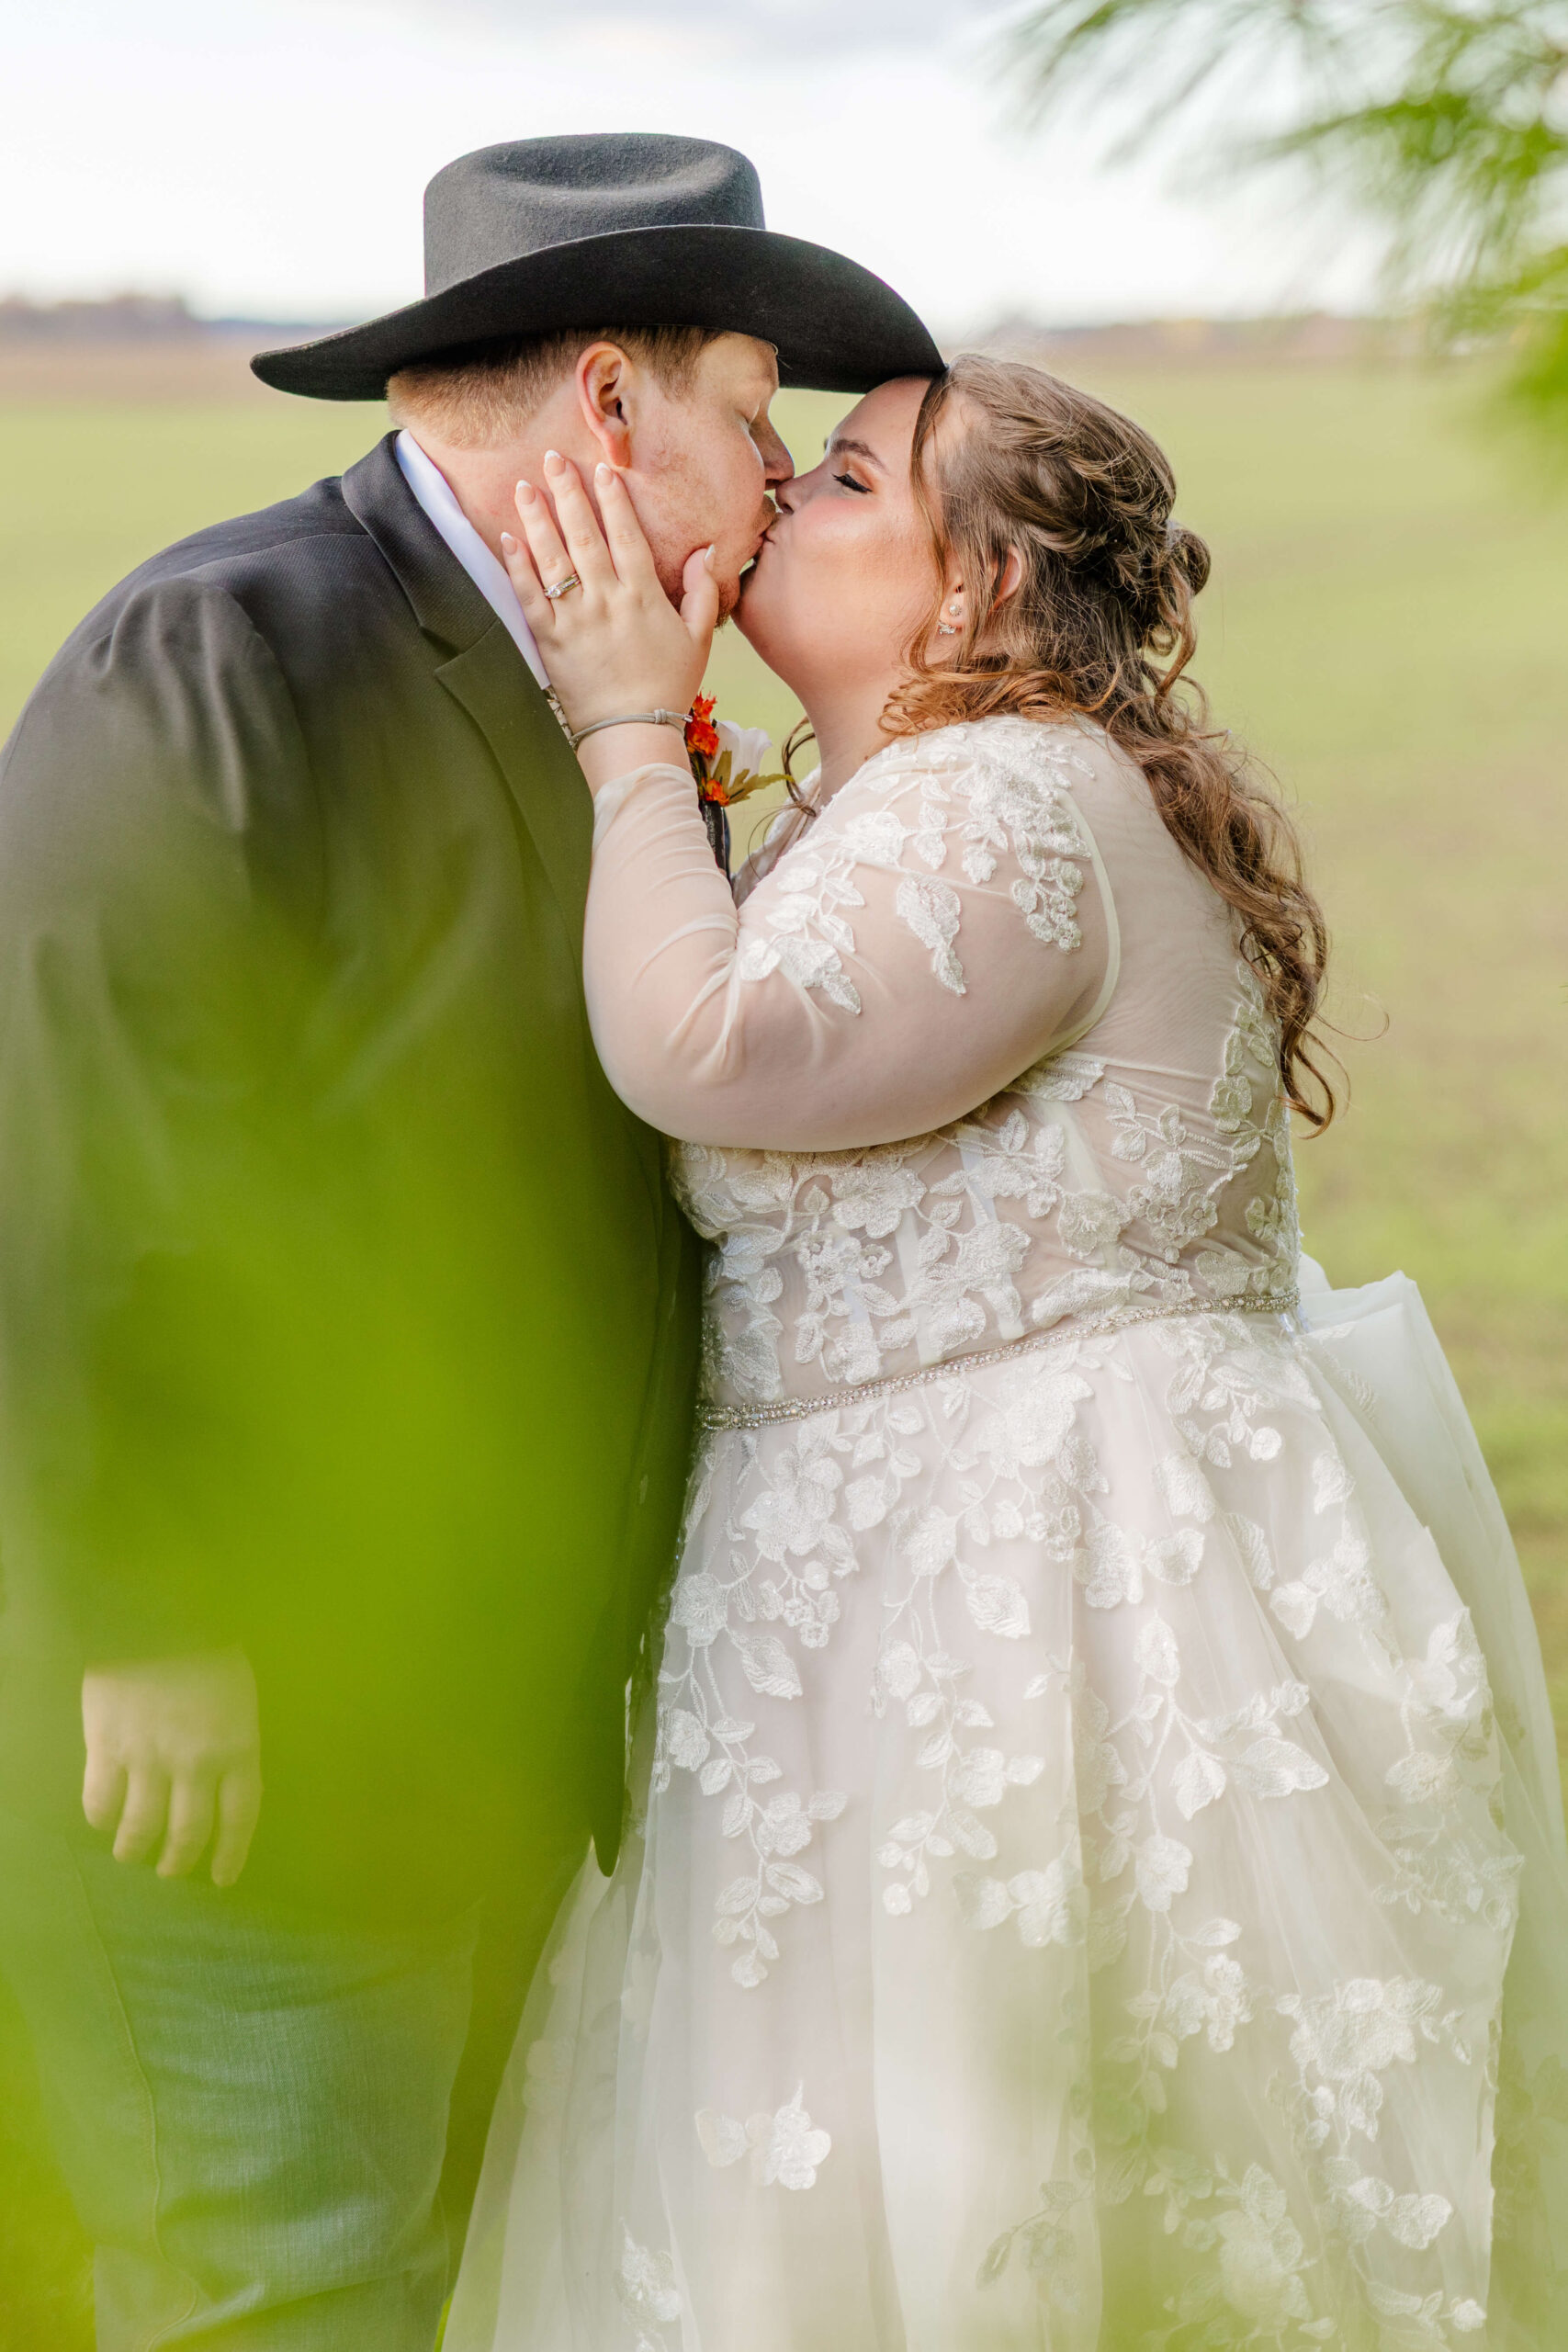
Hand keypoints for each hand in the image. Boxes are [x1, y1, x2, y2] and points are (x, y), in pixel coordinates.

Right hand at [82, 1647, 262, 1886]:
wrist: (158, 1613)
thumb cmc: (208, 1648)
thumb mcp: (239, 1698)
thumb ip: (233, 1741)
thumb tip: (225, 1782)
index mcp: (239, 1747)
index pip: (240, 1819)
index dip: (231, 1855)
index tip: (222, 1878)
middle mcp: (197, 1764)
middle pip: (189, 1834)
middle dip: (180, 1862)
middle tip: (171, 1871)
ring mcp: (150, 1759)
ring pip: (141, 1828)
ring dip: (135, 1849)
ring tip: (131, 1853)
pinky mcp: (107, 1749)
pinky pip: (100, 1802)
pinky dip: (101, 1819)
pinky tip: (103, 1819)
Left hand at [500, 453, 717, 748]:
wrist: (631, 733)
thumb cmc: (667, 686)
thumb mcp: (698, 640)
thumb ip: (702, 592)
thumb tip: (707, 550)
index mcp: (643, 596)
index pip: (626, 536)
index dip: (613, 500)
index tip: (602, 470)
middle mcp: (606, 600)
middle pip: (584, 536)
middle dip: (567, 493)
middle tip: (553, 458)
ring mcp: (574, 619)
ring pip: (553, 558)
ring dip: (537, 519)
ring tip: (524, 486)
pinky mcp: (549, 640)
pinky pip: (529, 596)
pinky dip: (518, 566)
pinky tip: (508, 538)